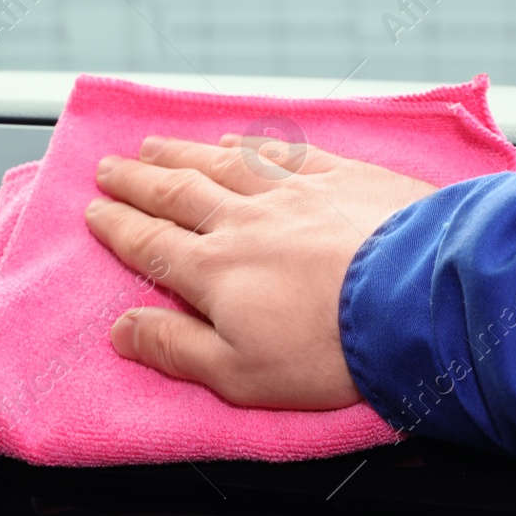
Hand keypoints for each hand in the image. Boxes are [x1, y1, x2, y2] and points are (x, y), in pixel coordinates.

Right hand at [84, 135, 436, 408]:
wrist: (419, 299)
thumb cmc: (333, 350)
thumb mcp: (240, 375)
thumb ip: (176, 349)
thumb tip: (121, 330)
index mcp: (215, 273)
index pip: (150, 245)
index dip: (118, 228)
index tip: (95, 212)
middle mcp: (245, 222)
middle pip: (177, 195)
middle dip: (137, 182)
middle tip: (109, 169)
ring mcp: (295, 193)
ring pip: (222, 165)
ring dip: (182, 154)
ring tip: (154, 146)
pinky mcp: (345, 177)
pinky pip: (282, 152)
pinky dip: (250, 144)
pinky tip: (235, 140)